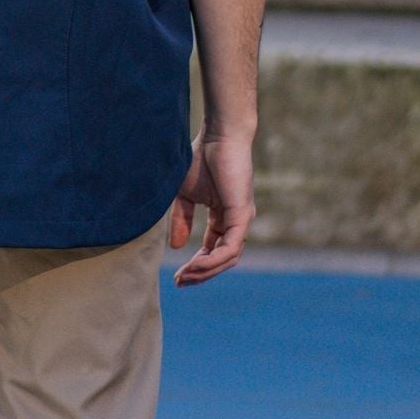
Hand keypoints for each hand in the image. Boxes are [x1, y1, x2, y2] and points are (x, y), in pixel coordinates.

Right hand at [171, 130, 255, 285]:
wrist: (218, 136)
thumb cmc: (201, 158)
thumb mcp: (184, 195)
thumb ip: (181, 220)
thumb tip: (176, 247)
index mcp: (223, 217)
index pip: (213, 250)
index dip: (197, 265)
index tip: (177, 276)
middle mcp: (236, 222)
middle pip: (222, 259)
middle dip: (200, 273)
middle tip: (181, 282)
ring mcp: (242, 221)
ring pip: (228, 258)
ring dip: (206, 271)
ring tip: (186, 276)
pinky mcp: (243, 216)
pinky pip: (231, 248)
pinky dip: (214, 260)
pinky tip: (197, 264)